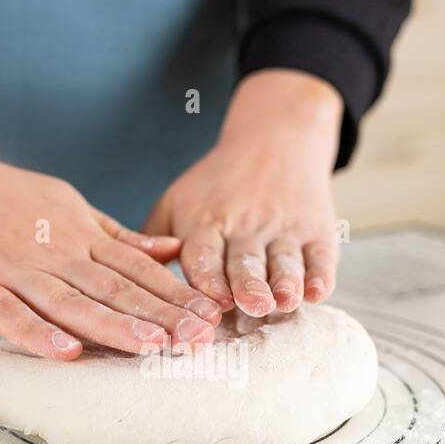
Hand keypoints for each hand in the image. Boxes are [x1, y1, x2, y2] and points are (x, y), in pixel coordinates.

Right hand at [0, 82, 219, 359]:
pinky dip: (36, 333)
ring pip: (70, 301)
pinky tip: (65, 353)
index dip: (175, 295)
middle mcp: (53, 251)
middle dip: (159, 315)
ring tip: (151, 348)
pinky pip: (7, 313)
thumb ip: (116, 234)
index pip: (136, 269)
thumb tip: (172, 251)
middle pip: (114, 287)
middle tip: (198, 340)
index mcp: (78, 233)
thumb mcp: (66, 204)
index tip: (211, 317)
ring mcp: (12, 268)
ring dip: (112, 325)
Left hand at [143, 69, 343, 316]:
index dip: (208, 277)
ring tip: (284, 301)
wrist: (276, 138)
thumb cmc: (215, 184)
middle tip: (248, 305)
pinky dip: (320, 275)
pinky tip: (318, 292)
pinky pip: (321, 255)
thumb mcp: (177, 202)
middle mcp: (245, 226)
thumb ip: (152, 242)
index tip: (209, 301)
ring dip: (284, 282)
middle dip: (247, 283)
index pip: (204, 253)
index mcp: (206, 221)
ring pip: (284, 260)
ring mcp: (283, 228)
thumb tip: (123, 286)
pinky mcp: (316, 230)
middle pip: (245, 261)